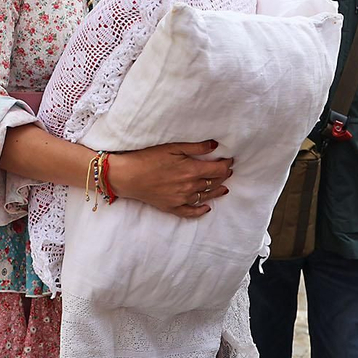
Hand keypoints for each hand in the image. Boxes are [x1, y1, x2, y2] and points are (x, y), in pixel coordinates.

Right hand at [111, 140, 233, 217]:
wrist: (128, 176)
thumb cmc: (148, 158)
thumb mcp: (172, 147)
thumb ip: (196, 147)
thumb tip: (215, 145)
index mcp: (192, 170)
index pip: (218, 170)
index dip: (226, 165)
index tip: (229, 160)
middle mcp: (190, 186)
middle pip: (214, 183)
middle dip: (223, 176)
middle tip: (228, 171)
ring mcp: (181, 199)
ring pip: (205, 197)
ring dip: (217, 192)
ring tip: (224, 188)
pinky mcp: (172, 207)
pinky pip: (190, 212)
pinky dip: (200, 211)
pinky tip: (206, 208)